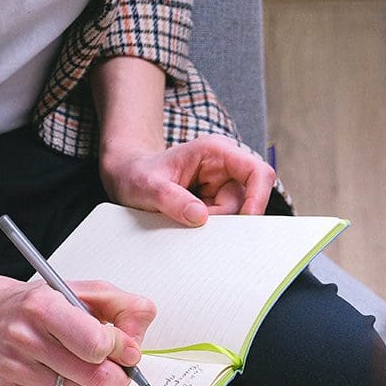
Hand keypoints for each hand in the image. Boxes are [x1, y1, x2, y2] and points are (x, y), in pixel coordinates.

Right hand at [0, 273, 156, 385]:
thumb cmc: (35, 305)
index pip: (97, 344)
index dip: (122, 349)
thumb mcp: (80, 290)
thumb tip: (139, 336)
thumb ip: (121, 306)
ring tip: (91, 366)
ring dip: (97, 385)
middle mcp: (24, 339)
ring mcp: (15, 370)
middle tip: (120, 366)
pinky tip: (66, 374)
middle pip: (94, 377)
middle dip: (118, 374)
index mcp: (42, 307)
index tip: (127, 348)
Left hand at [99, 135, 276, 226]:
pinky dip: (206, 232)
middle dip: (223, 221)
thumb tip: (200, 217)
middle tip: (190, 222)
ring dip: (211, 228)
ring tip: (180, 219)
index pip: (258, 173)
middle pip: (245, 204)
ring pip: (233, 219)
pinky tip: (184, 223)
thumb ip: (172, 200)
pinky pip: (221, 226)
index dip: (258, 198)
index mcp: (217, 153)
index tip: (244, 221)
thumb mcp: (148, 186)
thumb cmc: (137, 174)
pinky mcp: (215, 206)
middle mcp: (225, 170)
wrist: (127, 179)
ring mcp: (221, 189)